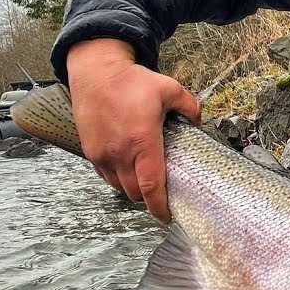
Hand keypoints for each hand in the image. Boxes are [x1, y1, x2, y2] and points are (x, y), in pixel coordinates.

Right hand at [65, 38, 200, 221]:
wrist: (96, 72)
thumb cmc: (133, 81)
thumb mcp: (170, 89)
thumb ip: (191, 108)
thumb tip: (199, 124)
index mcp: (142, 141)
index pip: (151, 185)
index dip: (159, 207)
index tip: (167, 217)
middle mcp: (120, 152)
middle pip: (135, 192)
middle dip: (149, 198)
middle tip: (161, 193)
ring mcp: (102, 153)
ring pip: (119, 186)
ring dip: (133, 188)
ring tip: (145, 179)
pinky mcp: (90, 151)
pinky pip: (106, 176)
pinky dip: (118, 178)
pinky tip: (128, 168)